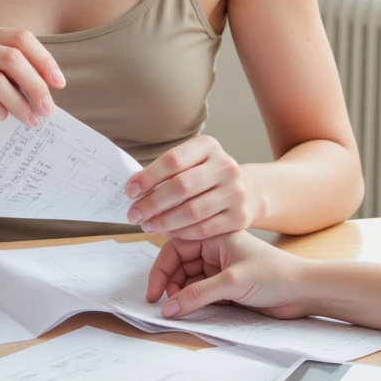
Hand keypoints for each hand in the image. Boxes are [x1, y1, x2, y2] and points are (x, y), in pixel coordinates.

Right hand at [0, 24, 65, 159]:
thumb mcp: (1, 81)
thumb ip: (22, 74)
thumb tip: (54, 83)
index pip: (20, 38)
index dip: (44, 60)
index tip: (59, 83)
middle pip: (12, 58)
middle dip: (36, 85)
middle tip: (48, 109)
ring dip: (21, 104)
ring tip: (33, 120)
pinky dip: (0, 112)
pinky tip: (4, 119)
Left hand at [125, 136, 253, 239]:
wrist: (249, 190)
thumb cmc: (208, 177)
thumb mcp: (193, 163)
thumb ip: (168, 172)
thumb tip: (135, 191)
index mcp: (208, 147)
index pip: (173, 160)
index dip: (148, 177)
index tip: (130, 191)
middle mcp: (225, 166)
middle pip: (181, 187)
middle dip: (152, 204)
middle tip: (134, 215)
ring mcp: (235, 192)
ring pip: (192, 211)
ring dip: (164, 222)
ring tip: (147, 226)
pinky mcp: (239, 217)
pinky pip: (203, 229)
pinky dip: (181, 233)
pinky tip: (167, 233)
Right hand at [145, 230, 314, 319]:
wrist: (304, 292)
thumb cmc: (275, 275)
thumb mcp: (232, 283)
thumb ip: (197, 295)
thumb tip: (168, 307)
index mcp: (214, 236)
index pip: (175, 248)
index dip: (161, 270)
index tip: (153, 292)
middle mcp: (215, 250)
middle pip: (178, 266)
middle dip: (170, 284)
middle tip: (165, 305)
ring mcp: (220, 269)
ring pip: (188, 281)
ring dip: (181, 295)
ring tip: (179, 310)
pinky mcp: (226, 287)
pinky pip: (200, 294)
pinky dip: (193, 303)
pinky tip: (192, 312)